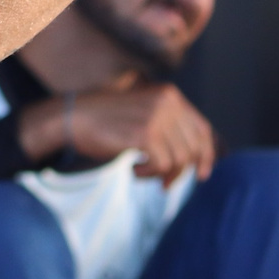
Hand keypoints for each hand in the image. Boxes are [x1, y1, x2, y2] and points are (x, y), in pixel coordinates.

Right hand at [20, 82, 216, 179]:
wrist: (70, 118)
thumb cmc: (104, 120)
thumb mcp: (143, 113)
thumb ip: (170, 125)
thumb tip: (198, 157)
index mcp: (169, 95)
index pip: (202, 129)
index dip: (207, 155)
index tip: (203, 174)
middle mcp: (167, 102)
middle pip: (193, 148)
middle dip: (182, 171)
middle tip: (166, 183)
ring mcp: (157, 117)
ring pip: (179, 159)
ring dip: (162, 173)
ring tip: (142, 172)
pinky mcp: (145, 134)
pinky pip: (162, 165)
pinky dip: (148, 173)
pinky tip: (132, 169)